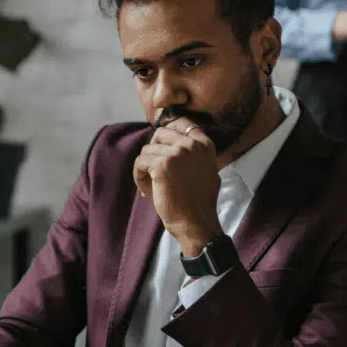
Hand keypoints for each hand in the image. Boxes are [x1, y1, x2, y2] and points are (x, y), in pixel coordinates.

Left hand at [133, 118, 221, 256]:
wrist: (196, 224)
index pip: (181, 122)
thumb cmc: (199, 203)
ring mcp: (177, 153)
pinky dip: (138, 176)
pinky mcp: (161, 165)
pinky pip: (139, 162)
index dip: (167, 133)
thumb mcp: (208, 171)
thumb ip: (195, 155)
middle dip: (153, 152)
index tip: (160, 148)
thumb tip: (176, 142)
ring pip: (147, 150)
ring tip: (152, 187)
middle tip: (154, 172)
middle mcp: (191, 145)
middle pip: (159, 134)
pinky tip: (147, 191)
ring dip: (145, 169)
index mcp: (204, 145)